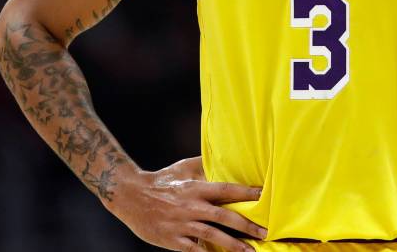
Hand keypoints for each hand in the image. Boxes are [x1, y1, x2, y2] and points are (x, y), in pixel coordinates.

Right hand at [104, 156, 266, 251]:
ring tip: (250, 251)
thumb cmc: (162, 180)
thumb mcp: (183, 168)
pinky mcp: (172, 239)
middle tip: (266, 232)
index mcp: (196, 188)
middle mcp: (191, 206)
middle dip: (246, 225)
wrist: (130, 195)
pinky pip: (194, 250)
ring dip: (233, 245)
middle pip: (223, 216)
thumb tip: (228, 154)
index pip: (226, 190)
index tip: (264, 195)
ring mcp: (181, 224)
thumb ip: (205, 164)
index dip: (246, 192)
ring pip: (212, 235)